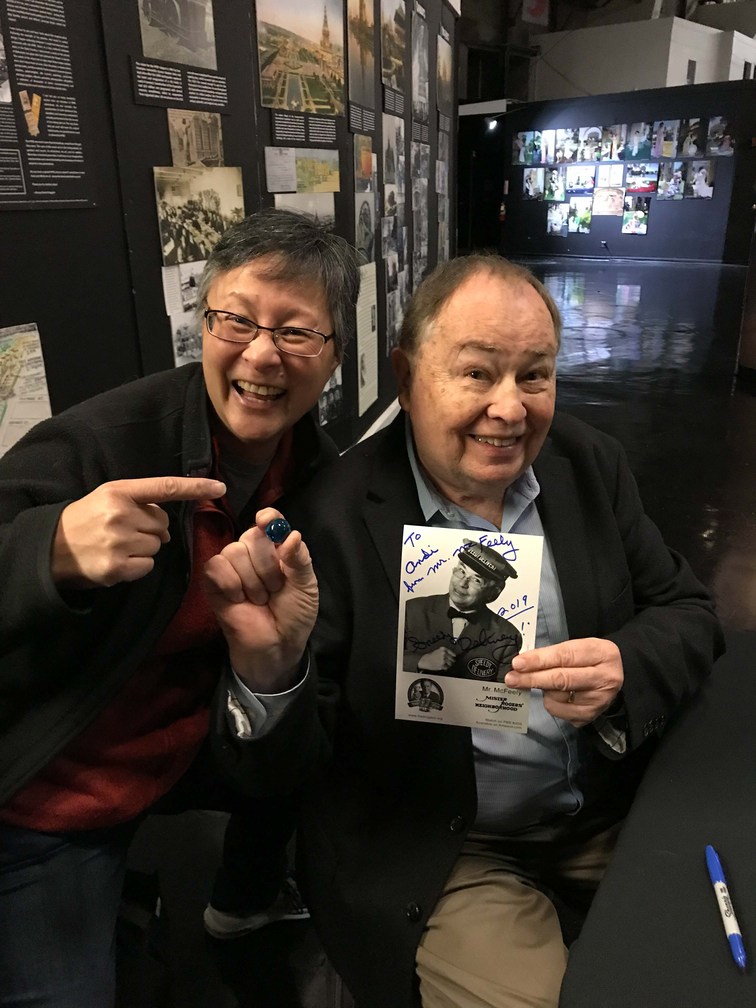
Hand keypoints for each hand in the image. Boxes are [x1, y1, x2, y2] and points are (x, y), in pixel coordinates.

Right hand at [53, 476, 225, 588]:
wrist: (50, 548)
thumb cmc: (85, 520)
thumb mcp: (107, 498)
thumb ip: (139, 501)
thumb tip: (168, 522)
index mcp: (118, 492)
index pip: (164, 487)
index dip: (194, 487)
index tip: (219, 487)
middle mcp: (120, 514)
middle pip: (164, 524)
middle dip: (151, 530)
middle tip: (125, 531)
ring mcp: (118, 542)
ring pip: (158, 546)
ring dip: (144, 548)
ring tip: (118, 546)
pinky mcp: (116, 567)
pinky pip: (148, 566)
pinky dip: (138, 566)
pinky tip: (118, 561)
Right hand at [203, 508, 317, 692]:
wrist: (277, 644)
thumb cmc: (294, 614)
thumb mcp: (306, 586)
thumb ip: (299, 559)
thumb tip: (292, 535)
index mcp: (277, 548)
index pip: (270, 521)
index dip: (268, 519)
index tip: (266, 521)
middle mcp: (253, 552)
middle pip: (252, 536)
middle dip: (267, 566)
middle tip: (275, 589)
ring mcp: (232, 565)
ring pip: (234, 551)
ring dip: (251, 581)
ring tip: (259, 599)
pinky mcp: (213, 580)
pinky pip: (216, 565)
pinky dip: (230, 583)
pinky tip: (238, 599)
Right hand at [417, 646, 455, 671]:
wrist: (425, 660)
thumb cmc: (431, 656)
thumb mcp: (438, 651)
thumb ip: (445, 652)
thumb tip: (452, 656)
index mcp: (443, 649)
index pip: (451, 653)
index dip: (453, 655)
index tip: (454, 656)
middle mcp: (444, 654)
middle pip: (452, 659)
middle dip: (451, 661)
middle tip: (449, 662)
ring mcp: (443, 660)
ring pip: (450, 664)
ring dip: (448, 665)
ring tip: (444, 664)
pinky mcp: (442, 665)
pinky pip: (446, 668)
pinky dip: (445, 668)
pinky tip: (441, 666)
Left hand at [504, 637, 622, 726]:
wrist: (615, 676)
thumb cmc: (590, 659)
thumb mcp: (578, 647)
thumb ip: (553, 654)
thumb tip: (522, 663)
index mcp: (602, 653)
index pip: (565, 656)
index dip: (539, 660)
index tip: (518, 663)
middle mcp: (605, 678)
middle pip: (561, 679)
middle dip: (532, 678)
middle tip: (511, 678)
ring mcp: (599, 701)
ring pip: (557, 698)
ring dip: (544, 690)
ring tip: (550, 683)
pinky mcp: (590, 716)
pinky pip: (559, 712)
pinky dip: (552, 703)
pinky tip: (558, 696)